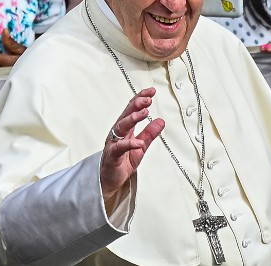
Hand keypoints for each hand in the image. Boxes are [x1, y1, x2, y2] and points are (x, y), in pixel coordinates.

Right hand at [100, 87, 165, 203]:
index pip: (132, 109)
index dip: (141, 98)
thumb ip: (149, 134)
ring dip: (133, 118)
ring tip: (144, 113)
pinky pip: (120, 147)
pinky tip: (138, 142)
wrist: (109, 179)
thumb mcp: (141, 146)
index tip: (151, 91)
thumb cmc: (122, 162)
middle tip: (148, 99)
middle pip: (126, 114)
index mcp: (125, 128)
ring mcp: (113, 143)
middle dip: (137, 104)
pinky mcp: (112, 155)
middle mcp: (118, 133)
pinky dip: (129, 144)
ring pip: (121, 126)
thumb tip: (161, 121)